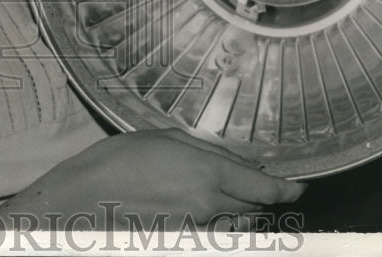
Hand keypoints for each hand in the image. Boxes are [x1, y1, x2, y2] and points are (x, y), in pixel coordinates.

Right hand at [0, 128, 305, 229]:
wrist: (83, 200)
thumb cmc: (119, 160)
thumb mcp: (165, 139)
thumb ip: (209, 152)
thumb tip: (242, 163)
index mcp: (209, 174)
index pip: (266, 190)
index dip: (287, 190)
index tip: (298, 188)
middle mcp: (210, 206)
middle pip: (253, 208)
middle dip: (257, 196)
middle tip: (250, 182)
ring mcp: (197, 230)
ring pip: (233, 222)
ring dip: (234, 209)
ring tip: (214, 193)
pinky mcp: (182, 242)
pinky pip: (211, 232)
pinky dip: (213, 221)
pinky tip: (193, 206)